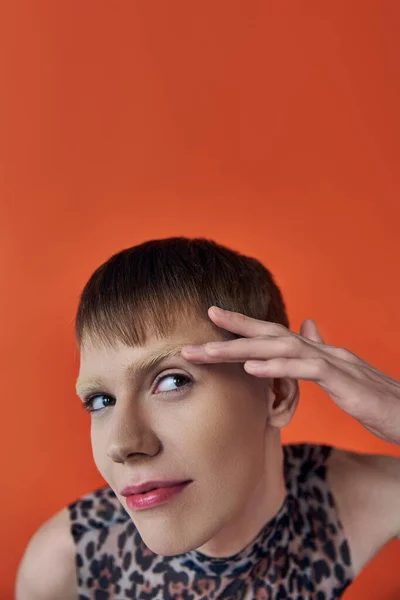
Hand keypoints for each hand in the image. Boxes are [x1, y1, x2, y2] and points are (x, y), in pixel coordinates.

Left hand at [181, 306, 399, 444]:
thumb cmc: (375, 398)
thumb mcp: (341, 373)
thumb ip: (319, 351)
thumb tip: (306, 326)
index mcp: (317, 351)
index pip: (274, 335)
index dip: (243, 326)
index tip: (213, 320)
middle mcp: (321, 350)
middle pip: (271, 334)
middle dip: (234, 328)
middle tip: (201, 323)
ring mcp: (333, 363)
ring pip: (281, 348)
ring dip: (243, 348)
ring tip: (211, 350)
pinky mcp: (344, 381)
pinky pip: (307, 370)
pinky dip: (277, 367)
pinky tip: (251, 369)